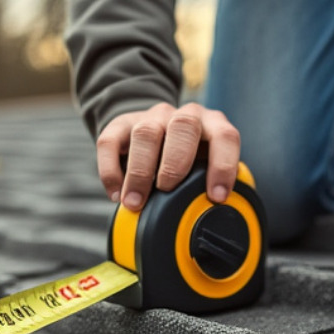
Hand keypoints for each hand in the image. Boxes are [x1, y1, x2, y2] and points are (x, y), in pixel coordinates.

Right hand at [95, 101, 240, 211]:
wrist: (154, 134)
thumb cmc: (188, 159)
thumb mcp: (205, 167)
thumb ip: (212, 184)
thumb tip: (217, 217)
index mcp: (212, 124)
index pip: (224, 136)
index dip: (222, 165)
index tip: (215, 196)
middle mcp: (183, 116)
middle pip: (183, 126)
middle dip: (175, 163)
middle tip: (166, 190)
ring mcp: (151, 118)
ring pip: (145, 134)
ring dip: (140, 172)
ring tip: (135, 203)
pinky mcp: (120, 125)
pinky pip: (109, 142)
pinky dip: (111, 171)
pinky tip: (116, 194)